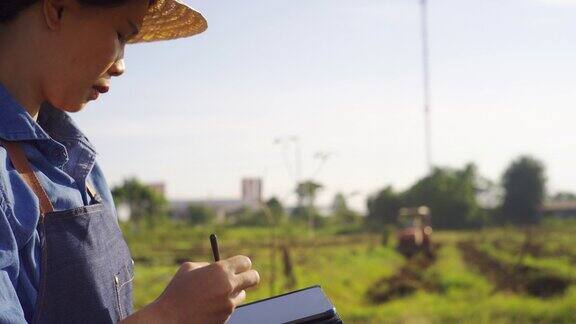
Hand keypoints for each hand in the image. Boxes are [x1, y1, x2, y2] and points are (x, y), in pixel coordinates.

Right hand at [142, 255, 259, 323]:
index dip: (242, 264)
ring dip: (233, 293)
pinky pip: (230, 308)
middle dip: (250, 276)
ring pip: (241, 295)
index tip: (239, 266)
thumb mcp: (189, 269)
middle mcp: (229, 286)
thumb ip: (208, 265)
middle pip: (254, 278)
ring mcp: (229, 304)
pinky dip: (223, 306)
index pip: (245, 262)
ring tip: (213, 295)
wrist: (169, 319)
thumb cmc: (176, 291)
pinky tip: (206, 307)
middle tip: (243, 278)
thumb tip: (219, 265)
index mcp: (220, 270)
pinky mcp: (226, 318)